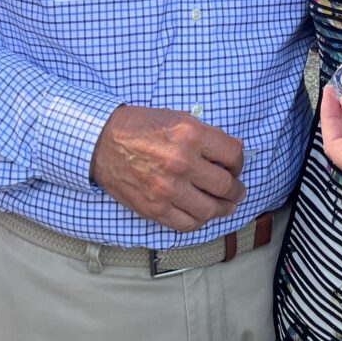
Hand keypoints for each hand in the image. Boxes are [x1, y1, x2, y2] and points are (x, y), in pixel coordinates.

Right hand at [90, 105, 245, 230]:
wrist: (102, 141)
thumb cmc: (140, 126)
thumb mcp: (178, 117)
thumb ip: (207, 134)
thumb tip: (233, 150)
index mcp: (191, 135)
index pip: (233, 155)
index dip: (239, 162)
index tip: (235, 166)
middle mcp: (182, 162)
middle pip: (225, 185)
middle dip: (236, 189)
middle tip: (237, 190)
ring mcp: (167, 188)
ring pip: (209, 209)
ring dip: (223, 209)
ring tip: (225, 205)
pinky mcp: (154, 208)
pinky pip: (186, 224)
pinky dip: (199, 221)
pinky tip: (202, 214)